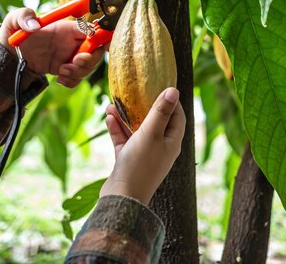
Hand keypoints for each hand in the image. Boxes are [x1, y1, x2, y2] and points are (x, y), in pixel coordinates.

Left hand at [0, 8, 104, 86]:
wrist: (7, 54)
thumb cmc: (13, 32)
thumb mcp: (14, 20)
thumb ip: (23, 16)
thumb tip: (34, 25)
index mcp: (66, 28)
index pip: (91, 30)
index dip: (99, 39)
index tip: (94, 49)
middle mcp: (71, 42)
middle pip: (95, 51)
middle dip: (90, 60)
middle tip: (74, 63)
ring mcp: (69, 56)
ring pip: (88, 67)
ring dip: (79, 73)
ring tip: (61, 72)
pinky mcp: (64, 69)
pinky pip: (77, 78)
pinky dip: (71, 81)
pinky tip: (58, 79)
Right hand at [100, 88, 185, 204]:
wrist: (122, 198)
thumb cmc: (140, 165)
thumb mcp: (151, 134)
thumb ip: (160, 112)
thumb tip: (174, 91)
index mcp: (172, 142)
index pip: (177, 116)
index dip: (170, 100)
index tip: (159, 85)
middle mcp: (160, 147)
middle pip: (155, 121)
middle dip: (142, 105)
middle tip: (133, 92)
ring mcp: (144, 154)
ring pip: (136, 129)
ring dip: (125, 116)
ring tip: (112, 104)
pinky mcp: (128, 159)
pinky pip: (124, 139)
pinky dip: (117, 129)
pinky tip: (108, 118)